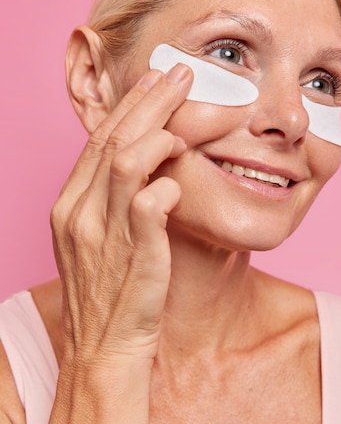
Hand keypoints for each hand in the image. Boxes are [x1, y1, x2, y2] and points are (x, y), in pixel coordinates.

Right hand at [50, 64, 192, 367]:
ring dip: (160, 134)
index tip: (154, 80)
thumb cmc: (110, 293)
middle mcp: (80, 213)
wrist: (104, 350)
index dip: (129, 106)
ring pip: (127, 162)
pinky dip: (167, 186)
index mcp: (69, 205)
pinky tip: (181, 182)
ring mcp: (103, 234)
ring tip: (187, 119)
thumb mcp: (98, 240)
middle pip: (114, 140)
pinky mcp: (133, 254)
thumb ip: (112, 200)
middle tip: (180, 73)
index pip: (99, 141)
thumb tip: (146, 162)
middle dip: (150, 101)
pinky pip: (148, 205)